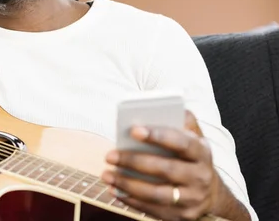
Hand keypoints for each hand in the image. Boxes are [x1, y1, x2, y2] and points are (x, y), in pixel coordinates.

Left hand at [101, 111, 221, 220]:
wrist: (210, 193)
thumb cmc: (190, 157)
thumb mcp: (193, 138)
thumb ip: (181, 122)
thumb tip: (160, 107)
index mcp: (202, 152)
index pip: (181, 143)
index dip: (158, 136)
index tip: (134, 130)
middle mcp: (200, 177)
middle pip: (165, 169)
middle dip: (134, 161)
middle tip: (109, 155)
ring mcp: (192, 199)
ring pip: (157, 193)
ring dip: (127, 184)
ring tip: (106, 174)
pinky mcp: (181, 216)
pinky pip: (153, 209)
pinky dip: (131, 200)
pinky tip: (115, 189)